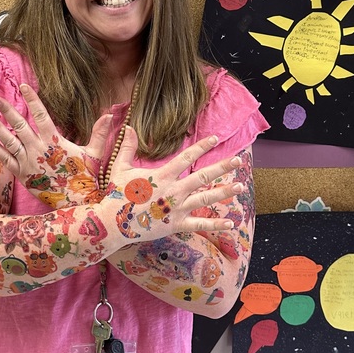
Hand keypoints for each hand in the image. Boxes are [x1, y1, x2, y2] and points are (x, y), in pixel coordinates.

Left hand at [0, 84, 111, 207]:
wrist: (76, 204)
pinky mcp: (23, 176)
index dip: (33, 100)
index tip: (24, 86)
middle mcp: (39, 150)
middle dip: (7, 111)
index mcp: (55, 141)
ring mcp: (29, 163)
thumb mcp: (94, 154)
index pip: (41, 116)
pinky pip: (6, 161)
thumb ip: (99, 133)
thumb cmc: (85, 178)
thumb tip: (109, 114)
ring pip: (9, 142)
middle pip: (20, 126)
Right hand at [101, 128, 246, 240]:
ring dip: (224, 192)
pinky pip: (199, 224)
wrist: (113, 223)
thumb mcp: (120, 168)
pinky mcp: (176, 225)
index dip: (201, 146)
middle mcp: (173, 190)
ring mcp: (176, 208)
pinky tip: (231, 222)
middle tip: (238, 160)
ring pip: (205, 198)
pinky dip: (216, 224)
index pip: (186, 157)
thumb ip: (127, 147)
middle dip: (222, 167)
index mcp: (162, 175)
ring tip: (240, 187)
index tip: (215, 138)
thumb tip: (130, 127)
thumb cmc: (116, 195)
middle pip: (202, 176)